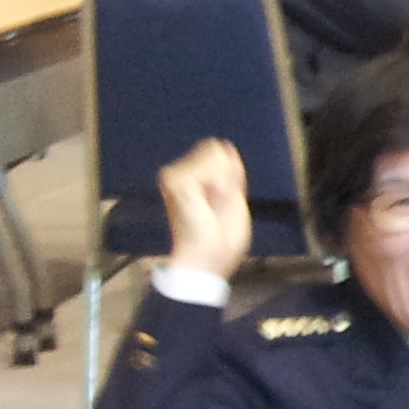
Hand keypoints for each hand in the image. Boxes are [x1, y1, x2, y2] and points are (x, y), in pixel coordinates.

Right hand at [158, 138, 249, 278]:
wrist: (207, 262)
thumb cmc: (221, 241)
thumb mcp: (234, 200)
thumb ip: (231, 173)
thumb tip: (226, 147)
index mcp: (193, 182)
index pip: (218, 155)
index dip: (231, 178)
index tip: (224, 203)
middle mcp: (179, 176)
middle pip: (216, 152)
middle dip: (228, 180)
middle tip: (218, 208)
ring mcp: (174, 178)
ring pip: (215, 157)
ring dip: (224, 184)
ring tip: (213, 209)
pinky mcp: (175, 182)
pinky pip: (212, 168)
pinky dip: (220, 187)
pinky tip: (209, 205)